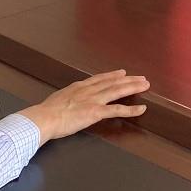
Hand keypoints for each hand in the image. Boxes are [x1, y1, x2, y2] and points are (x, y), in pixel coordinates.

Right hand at [22, 69, 149, 142]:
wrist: (44, 117)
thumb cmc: (46, 112)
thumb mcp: (58, 100)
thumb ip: (67, 99)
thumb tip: (67, 102)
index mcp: (78, 87)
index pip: (99, 79)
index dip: (112, 75)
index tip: (122, 72)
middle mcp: (88, 90)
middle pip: (112, 82)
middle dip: (128, 79)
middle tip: (141, 77)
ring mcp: (93, 100)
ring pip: (117, 91)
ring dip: (133, 87)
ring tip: (145, 85)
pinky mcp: (96, 112)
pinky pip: (117, 110)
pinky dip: (131, 109)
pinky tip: (142, 109)